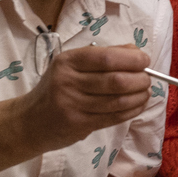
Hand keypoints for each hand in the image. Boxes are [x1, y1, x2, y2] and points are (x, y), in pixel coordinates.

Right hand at [28, 43, 152, 146]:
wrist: (30, 121)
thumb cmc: (56, 88)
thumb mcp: (71, 66)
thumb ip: (102, 56)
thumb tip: (135, 52)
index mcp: (68, 61)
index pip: (107, 58)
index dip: (132, 59)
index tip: (145, 61)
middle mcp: (68, 81)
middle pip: (115, 80)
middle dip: (139, 79)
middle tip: (147, 79)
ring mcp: (73, 105)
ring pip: (117, 101)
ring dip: (139, 96)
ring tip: (145, 92)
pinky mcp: (79, 125)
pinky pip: (114, 117)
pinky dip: (132, 110)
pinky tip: (138, 105)